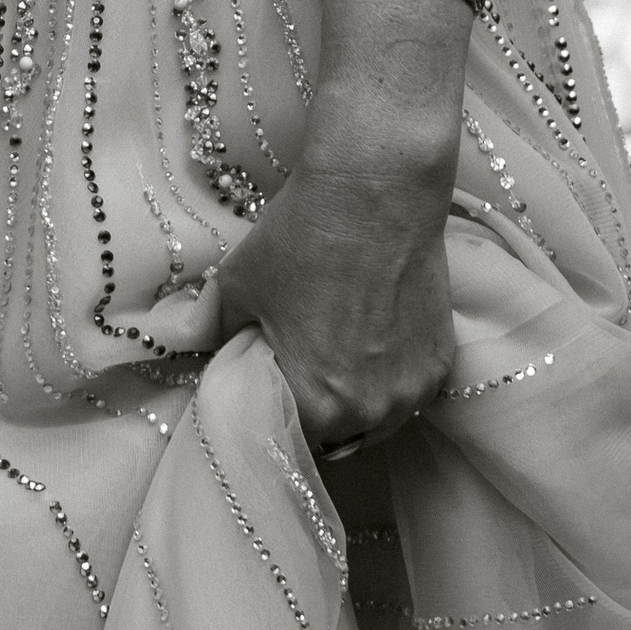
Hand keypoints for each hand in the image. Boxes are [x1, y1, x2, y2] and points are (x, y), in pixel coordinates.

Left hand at [215, 149, 454, 455]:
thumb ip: (208, 331)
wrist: (376, 191)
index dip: (268, 415)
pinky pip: (406, 395)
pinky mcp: (441, 362)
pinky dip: (385, 383)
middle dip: (309, 414)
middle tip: (292, 371)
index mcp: (319, 403)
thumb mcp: (235, 286)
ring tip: (332, 359)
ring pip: (374, 423)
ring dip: (351, 405)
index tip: (259, 392)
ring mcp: (414, 388)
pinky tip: (368, 345)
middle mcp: (373, 409)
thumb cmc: (302, 238)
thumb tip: (189, 347)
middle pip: (331, 438)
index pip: (284, 439)